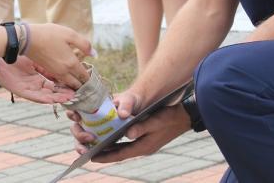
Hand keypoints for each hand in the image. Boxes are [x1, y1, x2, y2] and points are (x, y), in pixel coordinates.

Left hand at [0, 57, 75, 103]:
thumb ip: (46, 65)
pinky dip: (45, 99)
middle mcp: (35, 85)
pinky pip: (36, 97)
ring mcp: (29, 89)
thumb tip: (60, 64)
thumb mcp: (35, 60)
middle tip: (77, 93)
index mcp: (39, 77)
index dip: (66, 83)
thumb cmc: (16, 56)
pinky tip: (53, 100)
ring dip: (58, 97)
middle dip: (65, 92)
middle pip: (53, 91)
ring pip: (47, 96)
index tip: (77, 83)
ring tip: (70, 98)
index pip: (55, 82)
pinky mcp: (22, 91)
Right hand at [26, 23, 91, 89]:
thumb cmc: (49, 34)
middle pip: (76, 84)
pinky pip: (60, 80)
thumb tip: (95, 54)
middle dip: (83, 84)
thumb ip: (84, 44)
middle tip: (88, 82)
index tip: (94, 79)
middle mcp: (63, 71)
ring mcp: (54, 72)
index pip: (84, 76)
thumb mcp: (70, 34)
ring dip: (74, 83)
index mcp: (71, 63)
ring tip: (79, 80)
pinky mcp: (47, 71)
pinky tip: (67, 74)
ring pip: (67, 83)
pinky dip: (66, 80)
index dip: (90, 78)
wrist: (27, 39)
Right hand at [67, 89, 140, 151]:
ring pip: (80, 139)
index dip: (72, 112)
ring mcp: (94, 130)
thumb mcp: (129, 99)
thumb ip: (126, 105)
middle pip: (76, 127)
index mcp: (93, 105)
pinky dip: (88, 152)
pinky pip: (91, 147)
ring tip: (86, 152)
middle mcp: (90, 118)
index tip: (77, 117)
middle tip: (90, 137)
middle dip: (78, 134)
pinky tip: (91, 156)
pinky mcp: (102, 140)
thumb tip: (122, 115)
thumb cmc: (131, 100)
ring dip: (80, 146)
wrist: (139, 110)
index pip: (76, 108)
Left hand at [70, 102, 190, 162]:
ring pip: (124, 149)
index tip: (91, 158)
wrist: (185, 116)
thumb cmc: (169, 117)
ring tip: (96, 147)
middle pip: (120, 153)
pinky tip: (112, 138)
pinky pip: (129, 144)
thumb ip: (140, 127)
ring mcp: (146, 144)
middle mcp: (143, 147)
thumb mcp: (154, 121)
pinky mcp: (148, 139)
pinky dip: (119, 143)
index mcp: (144, 146)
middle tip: (88, 154)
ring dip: (111, 149)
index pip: (120, 154)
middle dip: (105, 154)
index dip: (106, 156)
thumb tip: (127, 133)